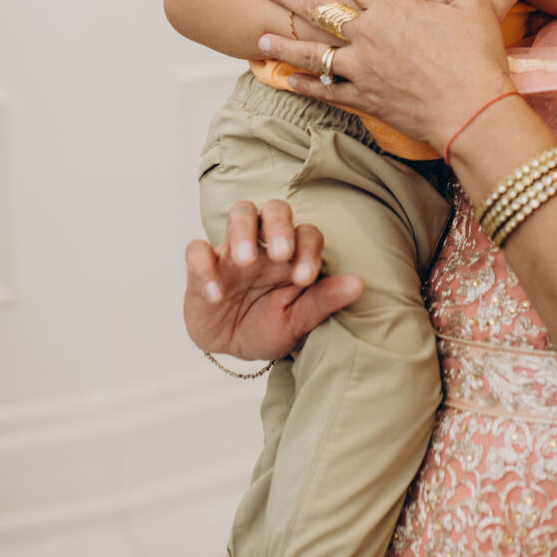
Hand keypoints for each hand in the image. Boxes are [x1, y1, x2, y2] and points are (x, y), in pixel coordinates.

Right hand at [185, 199, 362, 360]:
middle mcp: (264, 246)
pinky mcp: (202, 268)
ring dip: (243, 232)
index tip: (305, 278)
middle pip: (274, 209)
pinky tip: (216, 294)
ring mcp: (232, 252)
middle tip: (281, 254)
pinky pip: (197, 251)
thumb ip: (324, 300)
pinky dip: (204, 267)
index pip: (307, 234)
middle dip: (279, 225)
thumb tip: (359, 284)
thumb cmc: (269, 327)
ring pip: (240, 214)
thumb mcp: (298, 320)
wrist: (231, 347)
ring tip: (247, 260)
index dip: (309, 250)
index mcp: (293, 256)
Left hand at [259, 0, 512, 150]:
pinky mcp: (363, 98)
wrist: (473, 112)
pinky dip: (305, 85)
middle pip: (319, 10)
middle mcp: (368, 34)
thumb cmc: (479, 58)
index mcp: (392, 7)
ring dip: (284, 43)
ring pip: (311, 53)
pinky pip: (325, 90)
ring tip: (261, 37)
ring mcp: (361, 68)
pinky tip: (288, 81)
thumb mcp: (473, 6)